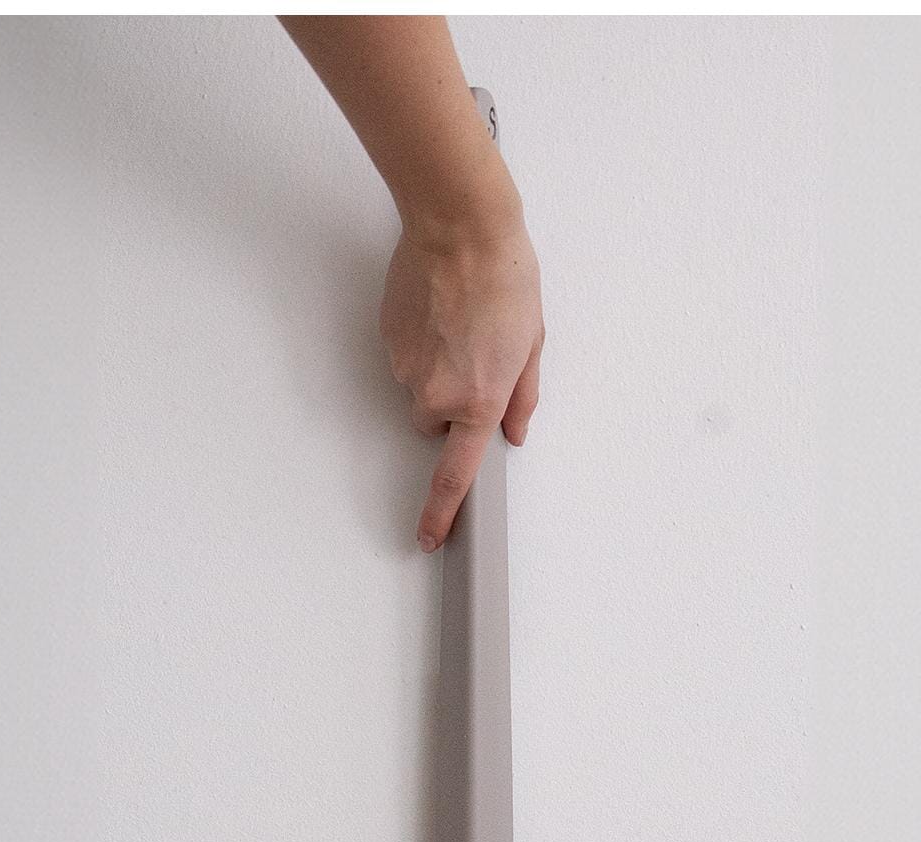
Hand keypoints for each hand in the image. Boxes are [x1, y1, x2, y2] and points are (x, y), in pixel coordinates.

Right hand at [382, 215, 542, 551]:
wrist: (459, 227)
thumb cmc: (503, 276)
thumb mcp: (532, 343)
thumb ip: (522, 398)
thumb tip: (514, 432)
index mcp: (480, 402)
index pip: (455, 476)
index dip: (440, 513)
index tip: (429, 536)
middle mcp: (438, 394)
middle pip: (435, 424)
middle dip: (452, 402)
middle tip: (474, 356)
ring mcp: (407, 369)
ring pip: (418, 389)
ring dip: (436, 368)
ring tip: (458, 324)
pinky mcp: (388, 342)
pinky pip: (404, 359)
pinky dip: (420, 344)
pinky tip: (438, 311)